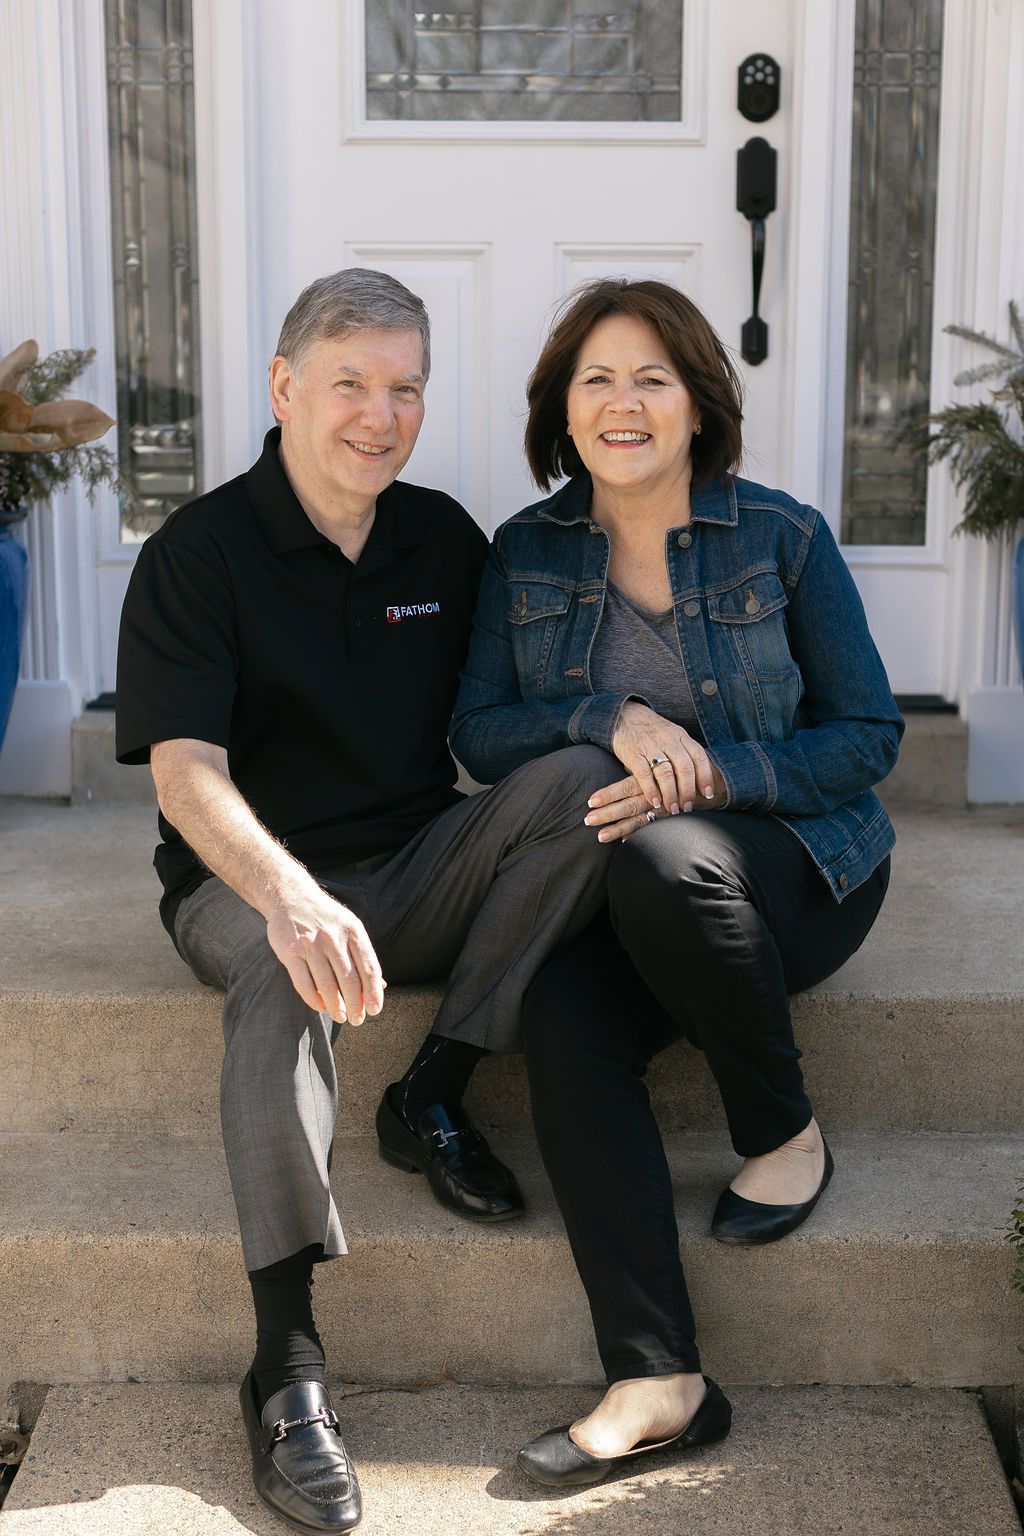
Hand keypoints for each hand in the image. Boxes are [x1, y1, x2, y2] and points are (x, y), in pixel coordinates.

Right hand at [266, 887, 385, 1025]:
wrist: (291, 897)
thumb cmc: (326, 918)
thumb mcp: (350, 927)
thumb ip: (362, 956)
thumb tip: (380, 986)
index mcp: (353, 931)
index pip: (369, 968)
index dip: (374, 993)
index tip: (375, 1009)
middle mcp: (334, 937)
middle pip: (349, 980)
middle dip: (355, 1005)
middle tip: (356, 1019)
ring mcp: (311, 944)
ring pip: (327, 985)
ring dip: (335, 1006)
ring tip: (340, 1016)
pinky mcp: (290, 951)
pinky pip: (304, 983)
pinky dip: (313, 1000)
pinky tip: (320, 1006)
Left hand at [585, 765, 726, 841]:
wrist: (716, 781)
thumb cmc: (683, 771)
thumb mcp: (663, 765)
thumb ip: (643, 769)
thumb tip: (622, 769)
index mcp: (651, 778)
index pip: (626, 786)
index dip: (608, 794)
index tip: (590, 801)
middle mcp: (657, 793)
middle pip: (628, 804)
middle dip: (607, 813)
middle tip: (587, 820)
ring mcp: (665, 808)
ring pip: (639, 818)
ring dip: (618, 828)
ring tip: (599, 836)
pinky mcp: (672, 817)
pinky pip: (653, 828)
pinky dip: (638, 835)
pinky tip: (622, 842)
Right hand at [610, 702, 717, 814]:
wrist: (624, 715)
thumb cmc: (651, 731)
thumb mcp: (672, 735)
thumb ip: (684, 753)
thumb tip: (698, 781)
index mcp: (680, 735)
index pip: (699, 757)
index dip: (706, 777)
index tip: (708, 795)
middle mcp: (668, 740)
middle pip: (685, 768)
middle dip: (688, 791)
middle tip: (687, 806)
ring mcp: (650, 746)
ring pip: (666, 773)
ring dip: (671, 794)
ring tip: (673, 808)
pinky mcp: (633, 753)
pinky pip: (644, 774)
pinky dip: (651, 790)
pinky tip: (655, 802)